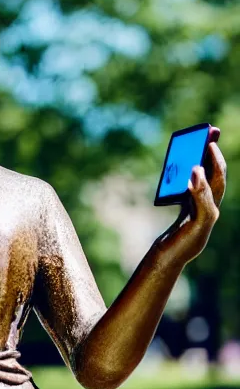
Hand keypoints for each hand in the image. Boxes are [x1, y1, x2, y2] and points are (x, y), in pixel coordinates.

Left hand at [154, 126, 226, 263]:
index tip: (211, 133)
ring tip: (205, 151)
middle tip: (210, 138)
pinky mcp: (201, 226)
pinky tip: (193, 176)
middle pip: (218, 177)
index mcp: (206, 200)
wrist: (170, 255)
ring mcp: (209, 216)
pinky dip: (199, 189)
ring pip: (215, 189)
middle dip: (215, 157)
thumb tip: (187, 167)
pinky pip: (203, 204)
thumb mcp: (179, 205)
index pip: (213, 172)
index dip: (213, 153)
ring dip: (211, 169)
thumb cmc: (175, 232)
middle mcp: (212, 206)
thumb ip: (186, 189)